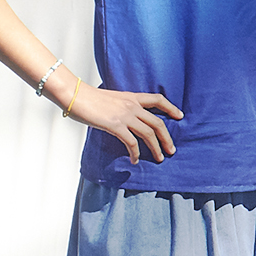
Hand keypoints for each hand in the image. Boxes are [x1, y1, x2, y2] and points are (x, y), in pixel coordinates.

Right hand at [67, 85, 181, 162]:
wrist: (75, 95)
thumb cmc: (88, 98)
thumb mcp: (111, 99)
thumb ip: (122, 107)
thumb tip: (126, 119)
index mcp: (131, 97)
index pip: (157, 99)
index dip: (171, 107)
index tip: (180, 116)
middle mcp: (132, 105)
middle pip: (158, 122)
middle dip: (167, 138)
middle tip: (172, 150)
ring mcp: (125, 115)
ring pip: (149, 133)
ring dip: (156, 148)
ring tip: (160, 158)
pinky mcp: (115, 125)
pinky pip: (131, 142)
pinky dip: (135, 153)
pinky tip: (134, 160)